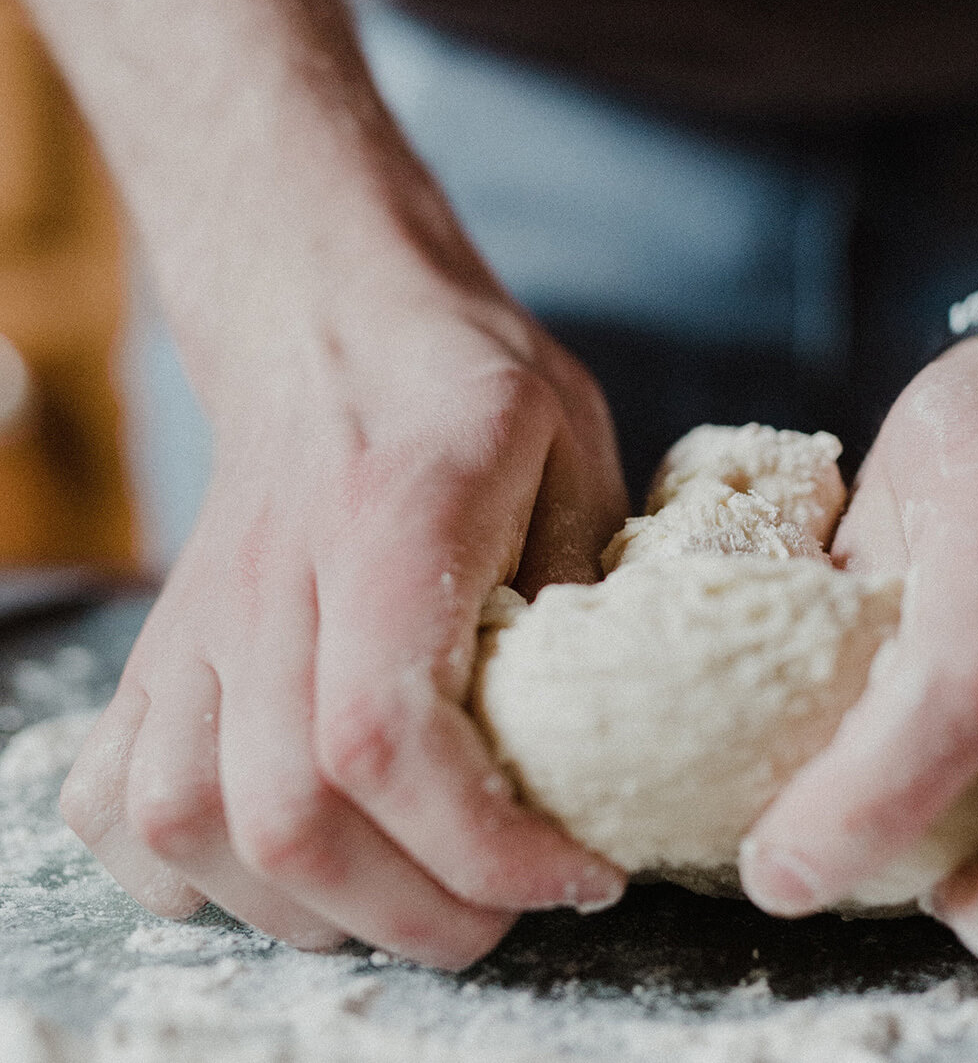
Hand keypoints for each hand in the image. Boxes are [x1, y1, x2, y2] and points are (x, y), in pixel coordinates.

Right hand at [60, 284, 628, 967]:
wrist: (329, 325)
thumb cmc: (465, 388)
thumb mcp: (574, 449)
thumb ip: (592, 584)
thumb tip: (602, 736)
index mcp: (391, 517)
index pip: (386, 734)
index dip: (483, 844)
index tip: (577, 873)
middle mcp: (270, 579)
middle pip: (289, 814)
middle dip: (417, 911)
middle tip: (508, 909)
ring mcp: (195, 620)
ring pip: (191, 826)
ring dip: (314, 908)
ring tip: (414, 894)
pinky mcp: (158, 650)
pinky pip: (116, 803)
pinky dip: (194, 872)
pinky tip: (286, 861)